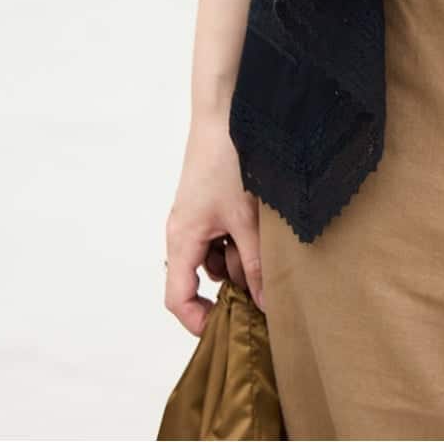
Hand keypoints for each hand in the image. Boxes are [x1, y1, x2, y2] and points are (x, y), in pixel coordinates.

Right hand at [164, 113, 264, 336]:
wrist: (225, 113)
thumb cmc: (227, 163)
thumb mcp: (245, 220)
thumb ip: (254, 264)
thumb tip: (263, 304)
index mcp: (182, 241)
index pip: (177, 298)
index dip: (198, 321)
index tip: (226, 330)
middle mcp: (184, 232)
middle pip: (203, 277)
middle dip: (234, 281)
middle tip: (265, 277)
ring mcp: (197, 217)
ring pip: (218, 255)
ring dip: (242, 255)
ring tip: (265, 237)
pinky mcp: (211, 203)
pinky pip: (224, 233)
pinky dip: (242, 235)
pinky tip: (262, 221)